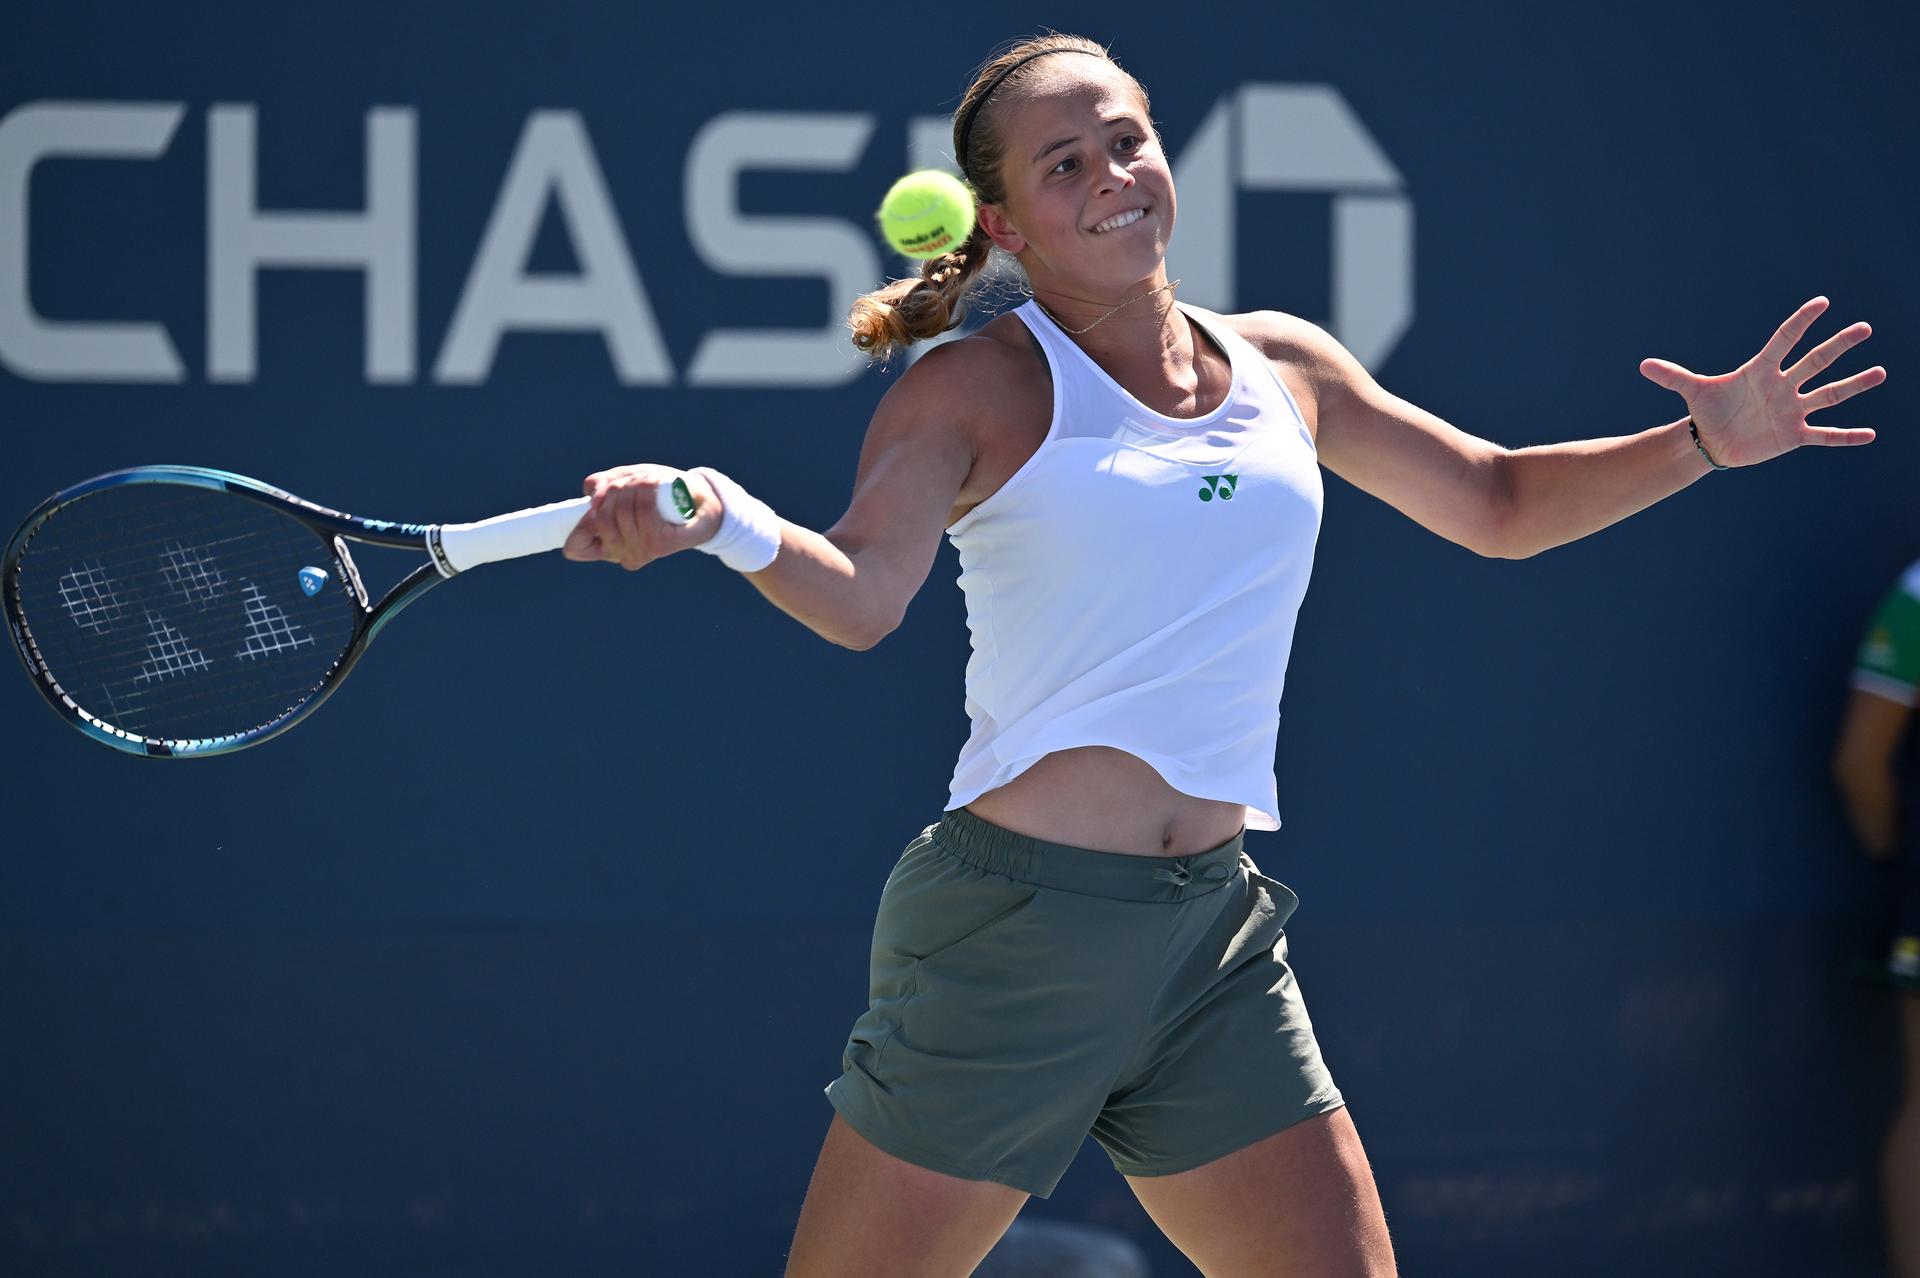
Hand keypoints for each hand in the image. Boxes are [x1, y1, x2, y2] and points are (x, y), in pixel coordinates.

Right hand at [560, 464, 721, 569]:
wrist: (700, 501)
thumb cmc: (660, 493)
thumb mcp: (625, 484)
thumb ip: (601, 487)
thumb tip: (591, 494)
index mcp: (609, 547)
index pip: (575, 547)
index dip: (580, 525)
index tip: (598, 503)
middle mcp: (623, 555)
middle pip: (600, 518)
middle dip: (613, 490)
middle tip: (632, 481)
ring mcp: (643, 551)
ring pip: (622, 510)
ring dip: (632, 484)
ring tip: (646, 479)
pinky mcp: (663, 544)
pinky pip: (644, 511)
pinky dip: (647, 489)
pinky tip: (654, 482)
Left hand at [1639, 297, 1883, 467]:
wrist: (1713, 440)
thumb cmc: (1707, 410)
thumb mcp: (1692, 392)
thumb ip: (1672, 377)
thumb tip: (1642, 365)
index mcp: (1761, 370)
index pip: (1784, 341)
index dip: (1800, 323)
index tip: (1821, 303)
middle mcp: (1783, 386)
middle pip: (1815, 361)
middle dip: (1838, 345)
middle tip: (1864, 328)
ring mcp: (1792, 410)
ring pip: (1828, 394)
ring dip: (1853, 384)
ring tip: (1879, 371)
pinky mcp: (1794, 434)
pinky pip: (1825, 434)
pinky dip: (1846, 436)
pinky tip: (1870, 435)